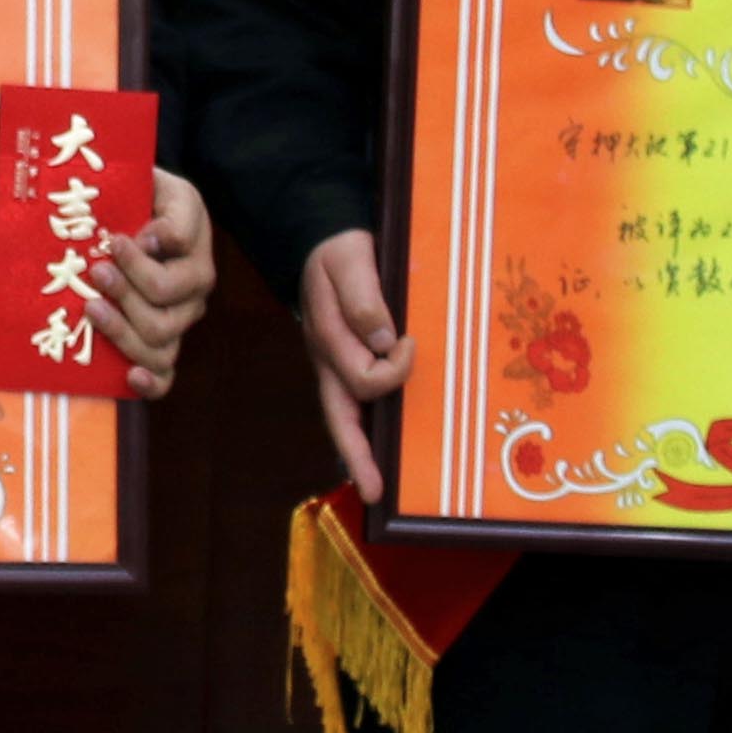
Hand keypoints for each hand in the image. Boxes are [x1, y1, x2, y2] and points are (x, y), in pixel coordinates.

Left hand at [93, 168, 217, 401]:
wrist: (144, 214)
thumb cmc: (145, 197)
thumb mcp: (160, 184)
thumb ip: (167, 207)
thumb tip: (153, 239)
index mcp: (192, 246)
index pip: (175, 263)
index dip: (142, 258)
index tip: (114, 241)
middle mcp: (193, 287)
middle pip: (164, 304)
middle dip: (126, 290)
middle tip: (95, 271)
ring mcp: (180, 318)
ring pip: (161, 340)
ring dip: (122, 329)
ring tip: (91, 308)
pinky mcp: (165, 342)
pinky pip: (168, 374)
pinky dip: (152, 382)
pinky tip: (129, 377)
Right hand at [297, 228, 411, 500]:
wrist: (322, 240)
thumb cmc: (338, 252)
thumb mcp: (348, 262)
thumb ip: (363, 299)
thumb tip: (384, 339)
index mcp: (329, 341)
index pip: (364, 378)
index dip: (394, 369)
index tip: (409, 340)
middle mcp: (330, 362)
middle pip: (339, 418)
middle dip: (356, 456)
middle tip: (373, 492)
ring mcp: (335, 366)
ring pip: (345, 418)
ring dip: (360, 451)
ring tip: (375, 485)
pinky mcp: (346, 362)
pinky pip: (356, 403)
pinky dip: (367, 429)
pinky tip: (380, 446)